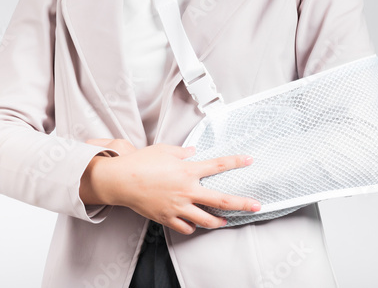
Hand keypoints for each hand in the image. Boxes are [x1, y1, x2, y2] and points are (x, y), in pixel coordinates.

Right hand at [81, 139, 260, 234]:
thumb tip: (193, 152)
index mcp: (187, 170)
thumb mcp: (163, 150)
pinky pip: (186, 227)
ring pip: (206, 219)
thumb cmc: (140, 163)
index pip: (218, 165)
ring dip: (218, 221)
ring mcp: (178, 206)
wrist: (120, 180)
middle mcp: (186, 190)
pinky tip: (194, 223)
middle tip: (256, 205)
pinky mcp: (167, 217)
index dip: (236, 161)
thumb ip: (182, 152)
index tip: (249, 160)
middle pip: (221, 199)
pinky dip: (192, 226)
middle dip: (242, 203)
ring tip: (225, 221)